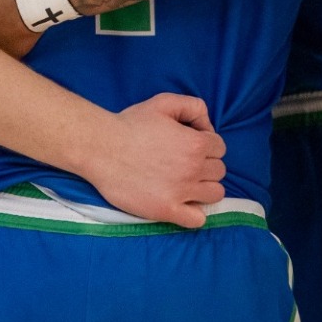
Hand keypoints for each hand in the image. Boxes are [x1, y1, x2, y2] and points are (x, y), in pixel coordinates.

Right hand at [82, 94, 227, 227]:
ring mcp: (181, 192)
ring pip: (215, 194)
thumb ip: (193, 106)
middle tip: (186, 162)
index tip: (191, 144)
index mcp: (196, 144)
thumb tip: (207, 126)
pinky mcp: (166, 210)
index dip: (206, 144)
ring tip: (187, 183)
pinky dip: (196, 214)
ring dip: (205, 188)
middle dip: (207, 165)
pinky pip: (197, 220)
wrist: (101, 148)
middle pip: (219, 171)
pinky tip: (184, 204)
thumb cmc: (130, 124)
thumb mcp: (164, 102)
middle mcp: (193, 169)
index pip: (220, 148)